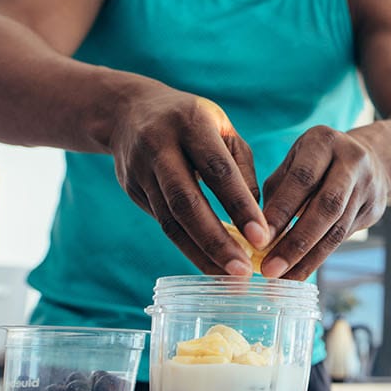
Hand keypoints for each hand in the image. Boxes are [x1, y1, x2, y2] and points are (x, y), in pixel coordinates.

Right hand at [108, 86, 270, 274]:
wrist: (128, 111)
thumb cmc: (193, 122)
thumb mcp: (222, 130)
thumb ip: (241, 170)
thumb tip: (258, 219)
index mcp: (191, 123)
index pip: (218, 170)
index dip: (239, 206)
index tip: (262, 238)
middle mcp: (160, 146)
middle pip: (187, 202)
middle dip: (216, 241)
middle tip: (243, 272)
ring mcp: (140, 170)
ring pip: (170, 220)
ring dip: (201, 253)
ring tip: (229, 279)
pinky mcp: (132, 190)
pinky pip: (163, 224)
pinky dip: (188, 248)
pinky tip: (210, 265)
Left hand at [259, 125, 388, 279]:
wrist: (370, 159)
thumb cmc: (316, 163)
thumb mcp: (294, 162)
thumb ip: (276, 192)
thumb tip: (257, 233)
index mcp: (324, 141)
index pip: (302, 179)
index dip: (281, 211)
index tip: (258, 240)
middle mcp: (352, 161)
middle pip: (326, 207)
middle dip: (296, 242)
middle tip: (270, 269)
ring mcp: (368, 186)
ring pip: (337, 229)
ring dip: (308, 258)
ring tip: (282, 278)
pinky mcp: (375, 209)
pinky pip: (344, 238)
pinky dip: (319, 257)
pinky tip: (299, 271)